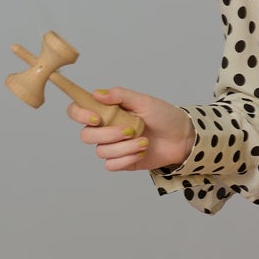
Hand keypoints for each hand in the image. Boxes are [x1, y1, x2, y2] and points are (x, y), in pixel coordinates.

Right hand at [67, 86, 194, 171]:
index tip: (96, 118)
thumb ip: (120, 95)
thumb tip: (97, 94)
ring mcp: (113, 146)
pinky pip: (111, 165)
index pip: (77, 111)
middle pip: (86, 136)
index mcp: (106, 111)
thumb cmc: (163, 116)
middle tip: (131, 130)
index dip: (79, 115)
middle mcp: (105, 129)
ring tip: (144, 142)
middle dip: (108, 134)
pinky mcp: (121, 162)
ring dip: (124, 147)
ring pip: (101, 151)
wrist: (182, 137)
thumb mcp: (144, 101)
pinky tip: (142, 152)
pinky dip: (127, 159)